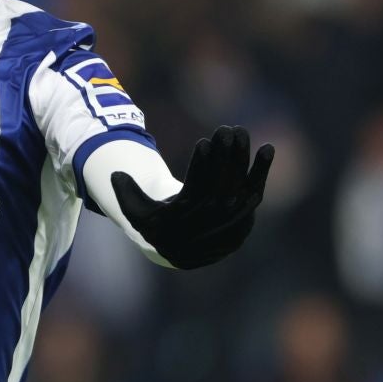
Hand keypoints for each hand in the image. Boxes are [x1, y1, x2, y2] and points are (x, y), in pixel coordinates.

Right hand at [113, 124, 273, 268]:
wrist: (181, 252)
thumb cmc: (157, 222)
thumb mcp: (136, 211)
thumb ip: (126, 193)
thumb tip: (115, 174)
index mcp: (180, 227)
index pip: (195, 195)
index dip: (201, 168)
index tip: (204, 142)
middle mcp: (207, 230)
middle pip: (221, 189)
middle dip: (226, 157)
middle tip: (227, 129)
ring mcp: (228, 227)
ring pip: (240, 190)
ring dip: (243, 160)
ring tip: (241, 132)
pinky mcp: (244, 221)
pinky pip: (254, 194)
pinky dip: (261, 172)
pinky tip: (267, 149)